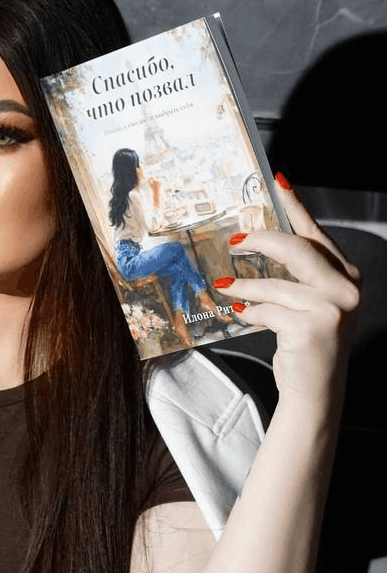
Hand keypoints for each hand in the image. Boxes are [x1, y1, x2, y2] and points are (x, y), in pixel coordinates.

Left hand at [221, 179, 359, 405]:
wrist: (316, 391)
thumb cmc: (307, 343)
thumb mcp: (308, 303)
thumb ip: (293, 275)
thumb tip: (256, 242)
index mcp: (348, 275)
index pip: (317, 233)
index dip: (296, 206)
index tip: (278, 182)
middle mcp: (347, 288)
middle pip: (296, 250)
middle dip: (260, 241)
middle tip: (234, 239)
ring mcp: (332, 308)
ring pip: (275, 284)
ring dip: (244, 285)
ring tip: (223, 284)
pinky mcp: (312, 328)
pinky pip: (267, 310)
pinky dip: (249, 312)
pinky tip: (240, 316)